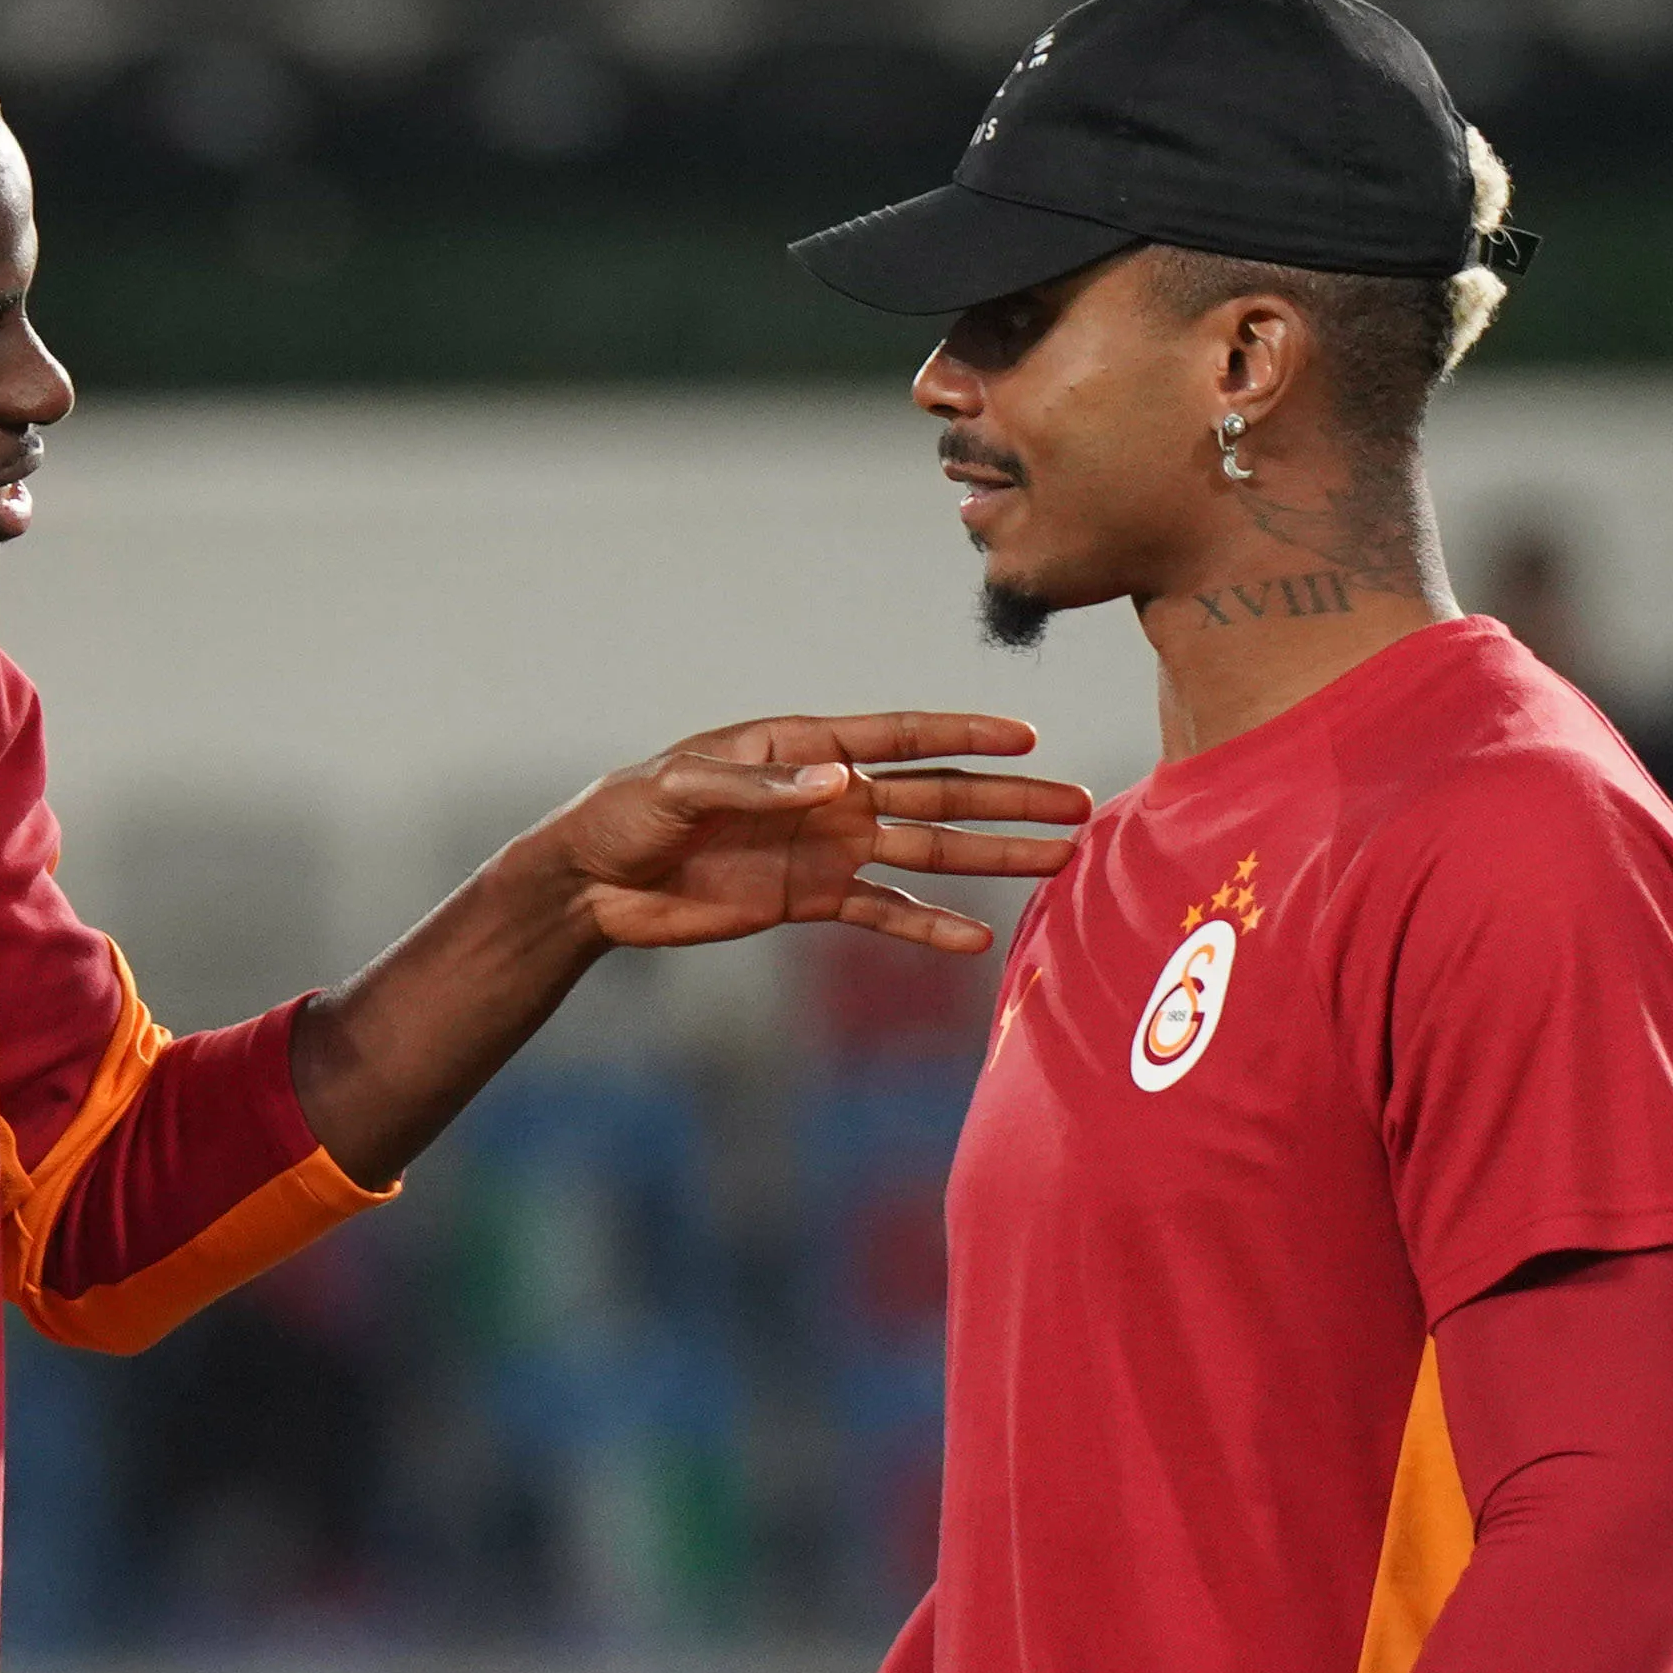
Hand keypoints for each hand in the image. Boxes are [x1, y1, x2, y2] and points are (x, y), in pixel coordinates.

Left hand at [537, 714, 1089, 955]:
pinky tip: (978, 939)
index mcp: (803, 746)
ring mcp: (827, 848)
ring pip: (926, 852)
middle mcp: (829, 793)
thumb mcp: (681, 788)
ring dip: (989, 858)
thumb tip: (841, 781)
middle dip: (1007, 800)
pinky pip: (883, 913)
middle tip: (1078, 806)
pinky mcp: (811, 900)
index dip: (965, 734)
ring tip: (1056, 860)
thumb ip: (761, 783)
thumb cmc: (628, 813)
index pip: (901, 737)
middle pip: (937, 796)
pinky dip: (929, 927)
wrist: (594, 881)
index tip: (1028, 736)